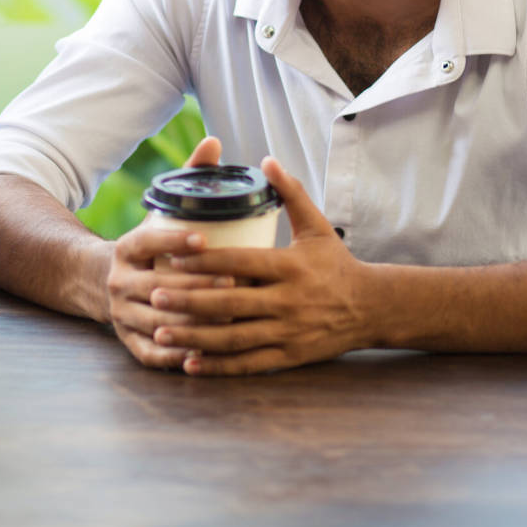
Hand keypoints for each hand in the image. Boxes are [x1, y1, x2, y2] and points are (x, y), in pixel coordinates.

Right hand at [105, 136, 233, 368]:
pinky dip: (178, 356)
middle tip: (233, 280)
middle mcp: (119, 282)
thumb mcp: (159, 214)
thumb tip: (215, 141)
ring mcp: (123, 315)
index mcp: (126, 247)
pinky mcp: (130, 342)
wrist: (101, 283)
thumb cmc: (148, 245)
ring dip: (193, 321)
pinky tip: (207, 354)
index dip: (173, 240)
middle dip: (195, 285)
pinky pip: (153, 354)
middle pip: (157, 286)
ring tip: (229, 316)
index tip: (204, 238)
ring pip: (159, 321)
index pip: (147, 241)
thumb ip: (187, 180)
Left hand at [147, 156, 372, 375]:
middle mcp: (287, 301)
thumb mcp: (318, 226)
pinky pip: (248, 365)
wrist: (372, 308)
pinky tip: (189, 364)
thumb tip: (267, 160)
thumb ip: (291, 193)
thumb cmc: (337, 263)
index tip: (173, 258)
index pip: (240, 262)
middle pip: (230, 303)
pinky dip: (218, 367)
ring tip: (160, 331)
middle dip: (189, 300)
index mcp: (290, 267)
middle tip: (153, 295)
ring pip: (234, 338)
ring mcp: (288, 332)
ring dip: (195, 337)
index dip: (205, 261)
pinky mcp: (289, 357)